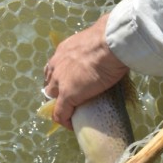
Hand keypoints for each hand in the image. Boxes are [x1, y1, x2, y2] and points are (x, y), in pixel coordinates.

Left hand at [42, 13, 129, 129]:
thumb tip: (110, 50)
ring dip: (60, 104)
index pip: (55, 67)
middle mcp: (57, 64)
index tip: (70, 83)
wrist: (112, 43)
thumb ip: (96, 47)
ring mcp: (60, 81)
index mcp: (64, 50)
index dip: (60, 78)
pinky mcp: (66, 95)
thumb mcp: (97, 40)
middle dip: (57, 90)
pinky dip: (65, 120)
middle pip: (50, 82)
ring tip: (71, 110)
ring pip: (53, 97)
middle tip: (69, 97)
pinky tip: (72, 124)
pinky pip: (60, 113)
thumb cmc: (111, 38)